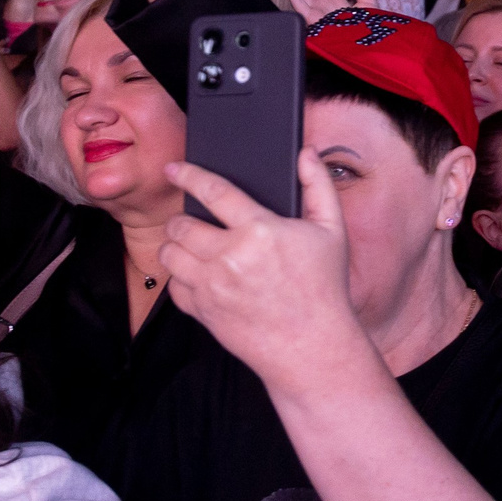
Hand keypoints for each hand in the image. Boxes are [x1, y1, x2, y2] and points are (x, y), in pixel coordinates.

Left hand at [160, 151, 364, 391]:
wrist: (312, 346)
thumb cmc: (324, 288)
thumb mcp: (332, 231)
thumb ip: (318, 186)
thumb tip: (306, 154)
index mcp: (260, 230)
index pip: (212, 190)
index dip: (188, 174)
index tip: (174, 169)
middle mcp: (230, 257)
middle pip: (181, 224)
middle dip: (181, 218)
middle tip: (192, 220)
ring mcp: (212, 287)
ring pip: (169, 254)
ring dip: (175, 246)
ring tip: (190, 246)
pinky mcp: (203, 312)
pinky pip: (173, 287)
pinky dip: (180, 278)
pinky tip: (198, 276)